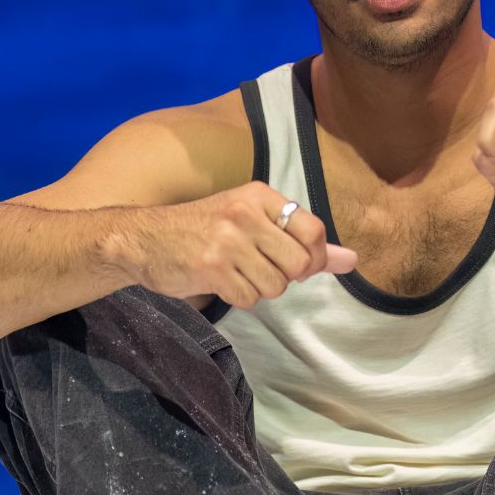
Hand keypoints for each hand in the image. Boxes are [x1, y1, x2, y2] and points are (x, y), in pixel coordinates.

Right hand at [130, 182, 357, 308]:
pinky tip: (222, 281)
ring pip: (276, 285)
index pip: (313, 230)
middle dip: (286, 276)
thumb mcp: (251, 220)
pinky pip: (250, 298)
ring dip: (260, 288)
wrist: (143, 239)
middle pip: (299, 263)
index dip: (314, 257)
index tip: (299, 264)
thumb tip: (351, 260)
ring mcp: (228, 241)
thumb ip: (303, 239)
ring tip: (237, 272)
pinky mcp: (212, 268)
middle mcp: (245, 213)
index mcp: (259, 195)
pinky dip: (240, 297)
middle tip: (262, 268)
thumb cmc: (202, 230)